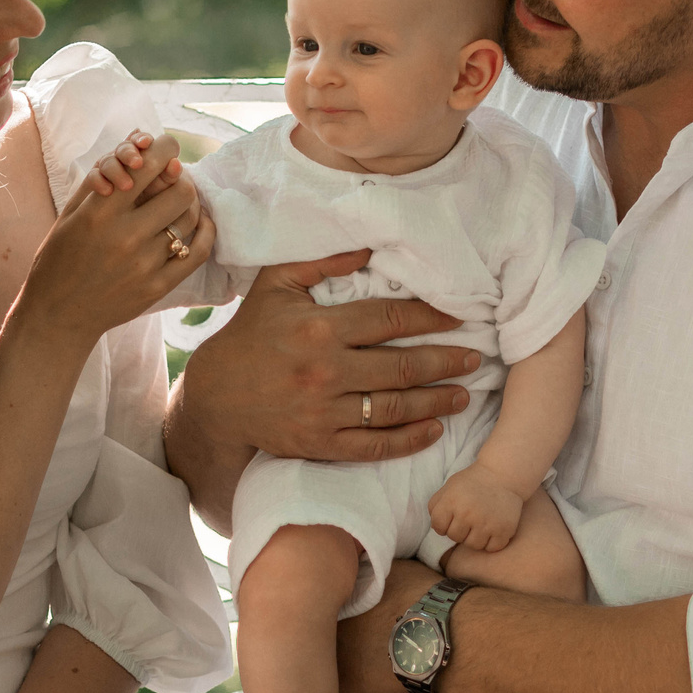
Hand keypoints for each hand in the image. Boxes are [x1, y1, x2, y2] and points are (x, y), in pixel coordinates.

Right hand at [14, 141, 212, 346]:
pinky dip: (205, 231)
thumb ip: (102, 180)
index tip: (165, 147)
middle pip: (178, 189)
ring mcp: (145, 264)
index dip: (163, 148)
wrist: (58, 314)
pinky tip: (200, 221)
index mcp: (99, 213)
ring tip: (181, 198)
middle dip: (177, 177)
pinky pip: (198, 252)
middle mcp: (125, 236)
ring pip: (190, 218)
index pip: (147, 165)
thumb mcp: (70, 213)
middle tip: (171, 177)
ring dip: (189, 202)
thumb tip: (139, 150)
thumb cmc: (59, 258)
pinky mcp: (158, 287)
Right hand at [172, 249, 481, 469]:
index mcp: (319, 328)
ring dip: (436, 401)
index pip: (388, 319)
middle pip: (401, 366)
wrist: (216, 397)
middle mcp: (325, 371)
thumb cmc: (251, 334)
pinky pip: (374, 446)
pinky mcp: (320, 444)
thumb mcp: (275, 285)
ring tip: (463, 395)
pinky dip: (408, 440)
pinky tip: (433, 431)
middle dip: (445, 361)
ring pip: (394, 408)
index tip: (458, 316)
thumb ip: (321, 262)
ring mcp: (323, 412)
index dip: (429, 316)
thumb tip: (369, 247)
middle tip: (475, 359)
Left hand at [429, 466, 523, 553]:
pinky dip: (491, 542)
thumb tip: (436, 527)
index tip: (452, 517)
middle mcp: (468, 514)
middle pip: (455, 537)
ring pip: (473, 545)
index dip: (443, 524)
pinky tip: (492, 528)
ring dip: (474, 537)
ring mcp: (486, 523)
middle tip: (468, 518)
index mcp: (451, 501)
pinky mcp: (504, 530)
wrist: (502, 475)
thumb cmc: (472, 482)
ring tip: (479, 523)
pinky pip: (491, 548)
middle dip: (459, 530)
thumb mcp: (449, 487)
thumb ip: (436, 505)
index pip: (438, 527)